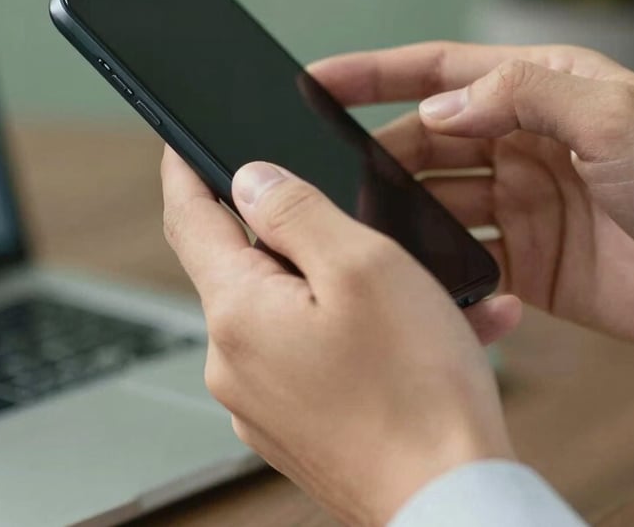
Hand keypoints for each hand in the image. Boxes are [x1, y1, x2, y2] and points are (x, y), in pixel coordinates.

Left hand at [161, 149, 519, 525]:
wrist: (452, 500)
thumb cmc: (416, 390)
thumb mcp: (362, 265)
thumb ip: (296, 210)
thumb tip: (251, 179)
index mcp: (238, 312)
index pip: (189, 218)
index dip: (184, 169)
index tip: (181, 142)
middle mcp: (236, 361)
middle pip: (252, 264)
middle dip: (306, 235)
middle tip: (364, 226)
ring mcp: (265, 399)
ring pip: (299, 308)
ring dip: (354, 287)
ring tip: (425, 293)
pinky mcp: (299, 423)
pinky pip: (319, 353)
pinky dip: (364, 332)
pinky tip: (425, 334)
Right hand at [311, 42, 633, 358]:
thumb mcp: (613, 115)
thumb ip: (519, 97)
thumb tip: (438, 110)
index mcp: (545, 90)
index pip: (441, 72)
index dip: (375, 74)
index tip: (315, 80)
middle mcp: (528, 142)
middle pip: (429, 141)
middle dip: (379, 155)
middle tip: (329, 177)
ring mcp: (529, 204)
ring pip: (439, 201)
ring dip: (403, 213)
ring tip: (364, 230)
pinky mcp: (535, 263)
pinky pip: (470, 260)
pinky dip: (442, 267)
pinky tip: (422, 275)